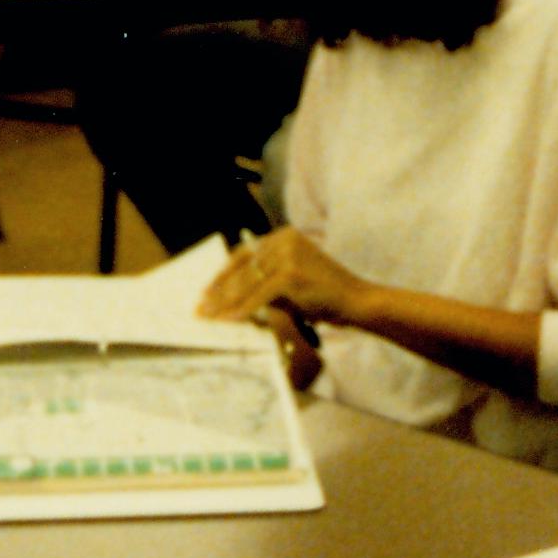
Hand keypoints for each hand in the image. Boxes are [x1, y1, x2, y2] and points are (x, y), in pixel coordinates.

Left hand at [198, 227, 366, 330]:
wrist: (357, 300)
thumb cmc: (325, 294)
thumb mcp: (292, 280)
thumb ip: (267, 279)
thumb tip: (230, 295)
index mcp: (284, 236)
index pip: (244, 254)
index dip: (223, 274)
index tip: (206, 291)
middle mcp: (285, 239)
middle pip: (242, 267)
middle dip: (218, 290)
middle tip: (200, 308)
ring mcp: (288, 255)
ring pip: (247, 282)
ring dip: (224, 303)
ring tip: (209, 317)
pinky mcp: (290, 274)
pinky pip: (259, 296)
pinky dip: (242, 310)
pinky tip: (230, 321)